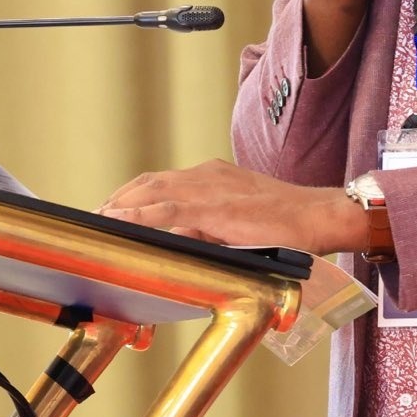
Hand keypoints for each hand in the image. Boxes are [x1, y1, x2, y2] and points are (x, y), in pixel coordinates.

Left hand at [99, 161, 364, 255]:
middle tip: (96, 217)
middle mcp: (207, 177)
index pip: (162, 181)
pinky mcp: (216, 209)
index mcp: (213, 176)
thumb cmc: (289, 221)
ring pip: (153, 193)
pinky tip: (124, 224)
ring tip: (100, 220)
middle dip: (118, 200)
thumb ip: (211, 224)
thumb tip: (182, 239)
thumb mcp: (242, 216)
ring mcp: (211, 190)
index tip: (112, 207)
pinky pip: (169, 211)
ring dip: (122, 207)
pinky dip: (141, 217)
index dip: (132, 194)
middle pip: (149, 183)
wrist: (319, 214)